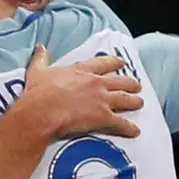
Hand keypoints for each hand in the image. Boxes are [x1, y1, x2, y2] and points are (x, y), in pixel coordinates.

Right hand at [21, 46, 143, 138]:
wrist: (43, 111)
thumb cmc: (39, 92)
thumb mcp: (38, 71)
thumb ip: (41, 58)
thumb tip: (40, 47)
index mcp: (81, 71)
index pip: (102, 64)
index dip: (114, 63)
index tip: (122, 63)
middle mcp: (95, 83)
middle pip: (119, 81)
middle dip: (130, 83)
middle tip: (137, 85)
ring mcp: (102, 99)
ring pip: (124, 99)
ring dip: (134, 101)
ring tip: (140, 102)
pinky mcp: (103, 116)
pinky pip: (121, 123)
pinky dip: (129, 127)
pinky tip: (135, 130)